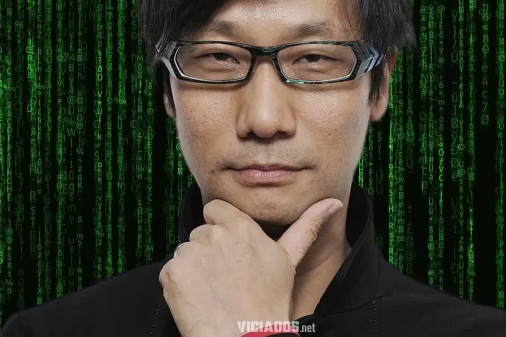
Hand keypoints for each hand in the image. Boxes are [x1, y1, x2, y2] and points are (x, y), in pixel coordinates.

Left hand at [159, 197, 342, 336]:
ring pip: (186, 251)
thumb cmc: (270, 303)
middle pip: (202, 232)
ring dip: (195, 267)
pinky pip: (171, 270)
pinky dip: (180, 284)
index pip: (216, 209)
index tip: (230, 252)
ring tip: (215, 290)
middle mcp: (213, 234)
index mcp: (241, 227)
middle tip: (227, 277)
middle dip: (210, 250)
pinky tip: (200, 298)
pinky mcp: (172, 273)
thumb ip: (307, 226)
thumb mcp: (289, 260)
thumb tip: (334, 202)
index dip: (222, 227)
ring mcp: (190, 253)